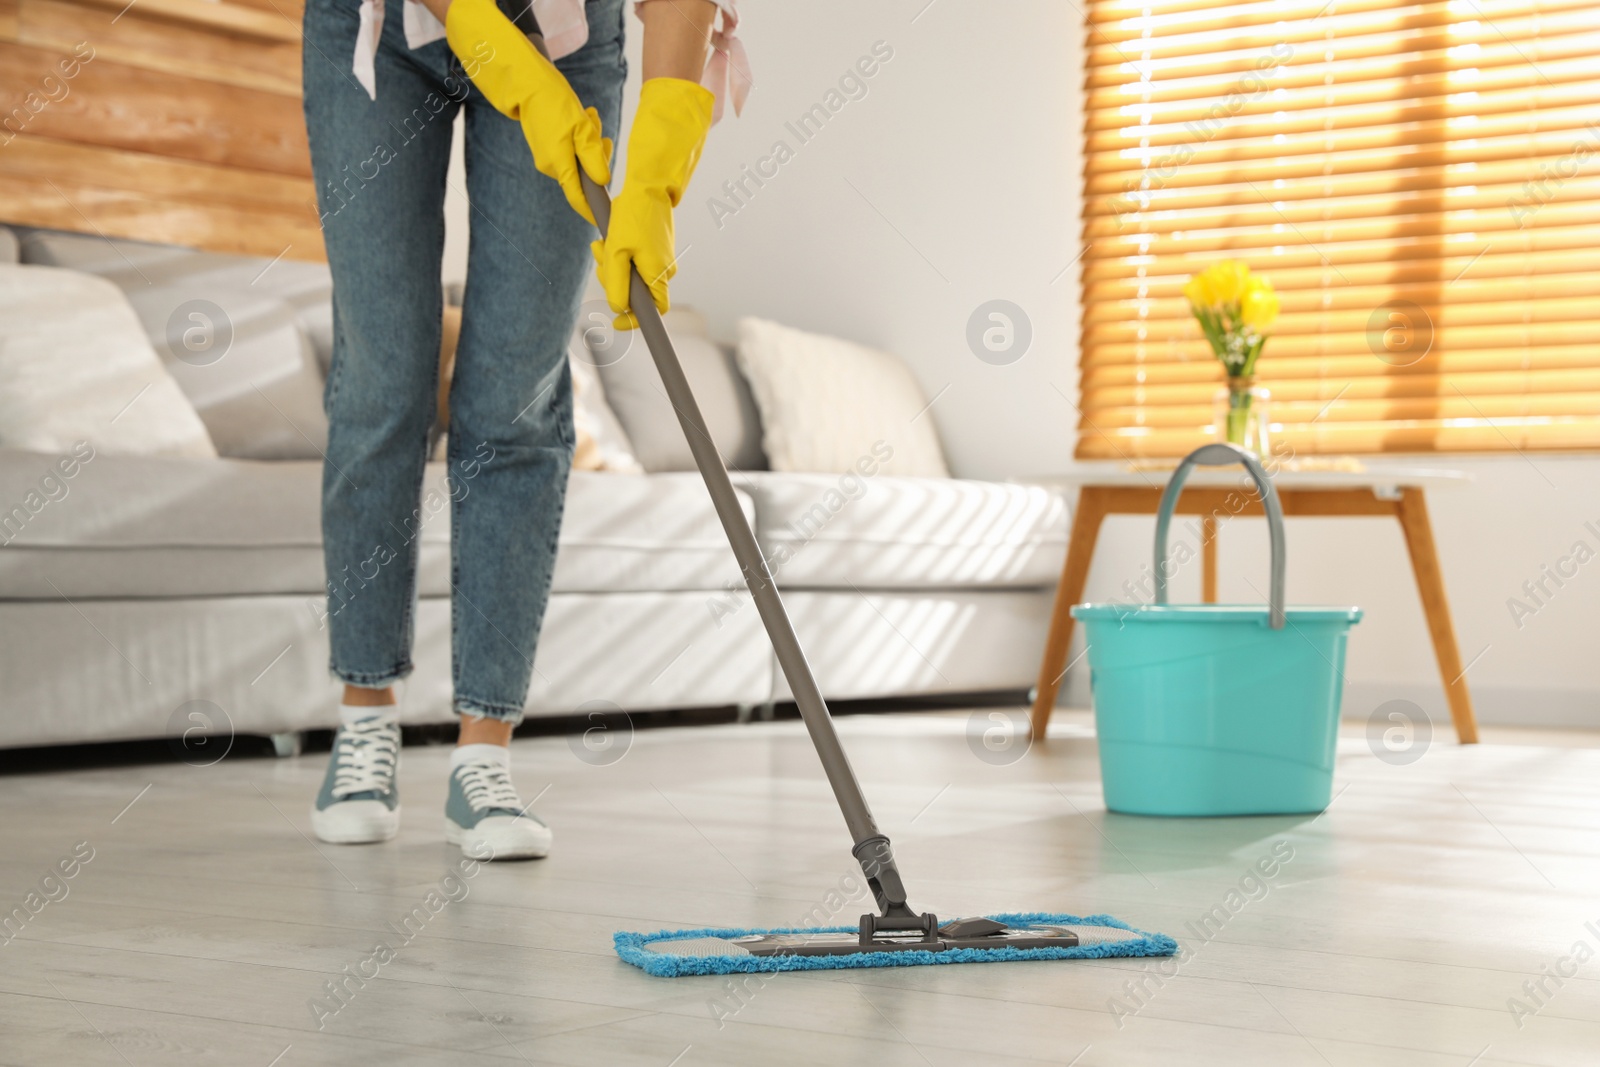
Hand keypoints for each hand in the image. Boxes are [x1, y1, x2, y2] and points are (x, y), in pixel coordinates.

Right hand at [445, 0, 610, 224]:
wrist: (527, 83)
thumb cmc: (555, 102)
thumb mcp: (581, 127)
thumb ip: (593, 156)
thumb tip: (603, 180)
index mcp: (559, 165)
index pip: (578, 198)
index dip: (592, 210)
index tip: (606, 219)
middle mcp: (551, 166)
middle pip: (584, 175)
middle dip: (598, 157)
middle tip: (601, 134)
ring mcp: (548, 157)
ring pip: (580, 159)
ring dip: (591, 141)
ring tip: (590, 118)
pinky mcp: (548, 147)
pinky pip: (571, 149)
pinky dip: (581, 137)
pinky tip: (583, 118)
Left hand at [592, 77, 713, 328]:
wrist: (648, 188)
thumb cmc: (633, 218)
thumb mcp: (617, 252)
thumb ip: (616, 283)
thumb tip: (617, 308)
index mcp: (659, 275)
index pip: (655, 312)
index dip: (635, 320)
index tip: (615, 322)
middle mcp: (665, 271)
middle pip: (638, 294)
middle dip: (614, 283)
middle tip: (600, 263)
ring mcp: (661, 260)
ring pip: (633, 276)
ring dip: (613, 266)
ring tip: (601, 245)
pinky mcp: (655, 249)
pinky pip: (635, 262)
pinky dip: (619, 256)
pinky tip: (610, 240)